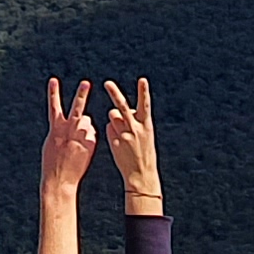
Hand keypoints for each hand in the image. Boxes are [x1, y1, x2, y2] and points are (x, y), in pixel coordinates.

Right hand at [38, 77, 97, 197]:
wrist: (60, 179)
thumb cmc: (53, 161)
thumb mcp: (52, 142)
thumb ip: (60, 129)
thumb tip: (71, 121)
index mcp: (55, 128)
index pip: (54, 105)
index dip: (53, 92)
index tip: (53, 80)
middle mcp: (69, 130)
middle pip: (76, 108)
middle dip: (81, 95)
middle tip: (86, 83)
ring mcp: (81, 136)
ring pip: (87, 121)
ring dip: (84, 122)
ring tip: (85, 122)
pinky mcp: (91, 143)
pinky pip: (91, 134)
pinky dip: (88, 138)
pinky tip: (83, 148)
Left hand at [102, 77, 159, 204]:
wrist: (141, 173)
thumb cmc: (144, 151)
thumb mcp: (145, 134)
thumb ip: (134, 121)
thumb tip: (120, 111)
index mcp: (146, 125)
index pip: (145, 105)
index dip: (143, 92)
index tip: (142, 79)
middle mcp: (135, 128)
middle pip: (122, 106)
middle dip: (114, 93)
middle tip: (107, 83)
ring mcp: (123, 135)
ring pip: (112, 115)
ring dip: (115, 117)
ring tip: (123, 130)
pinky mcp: (114, 141)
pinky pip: (109, 128)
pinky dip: (112, 132)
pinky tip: (119, 142)